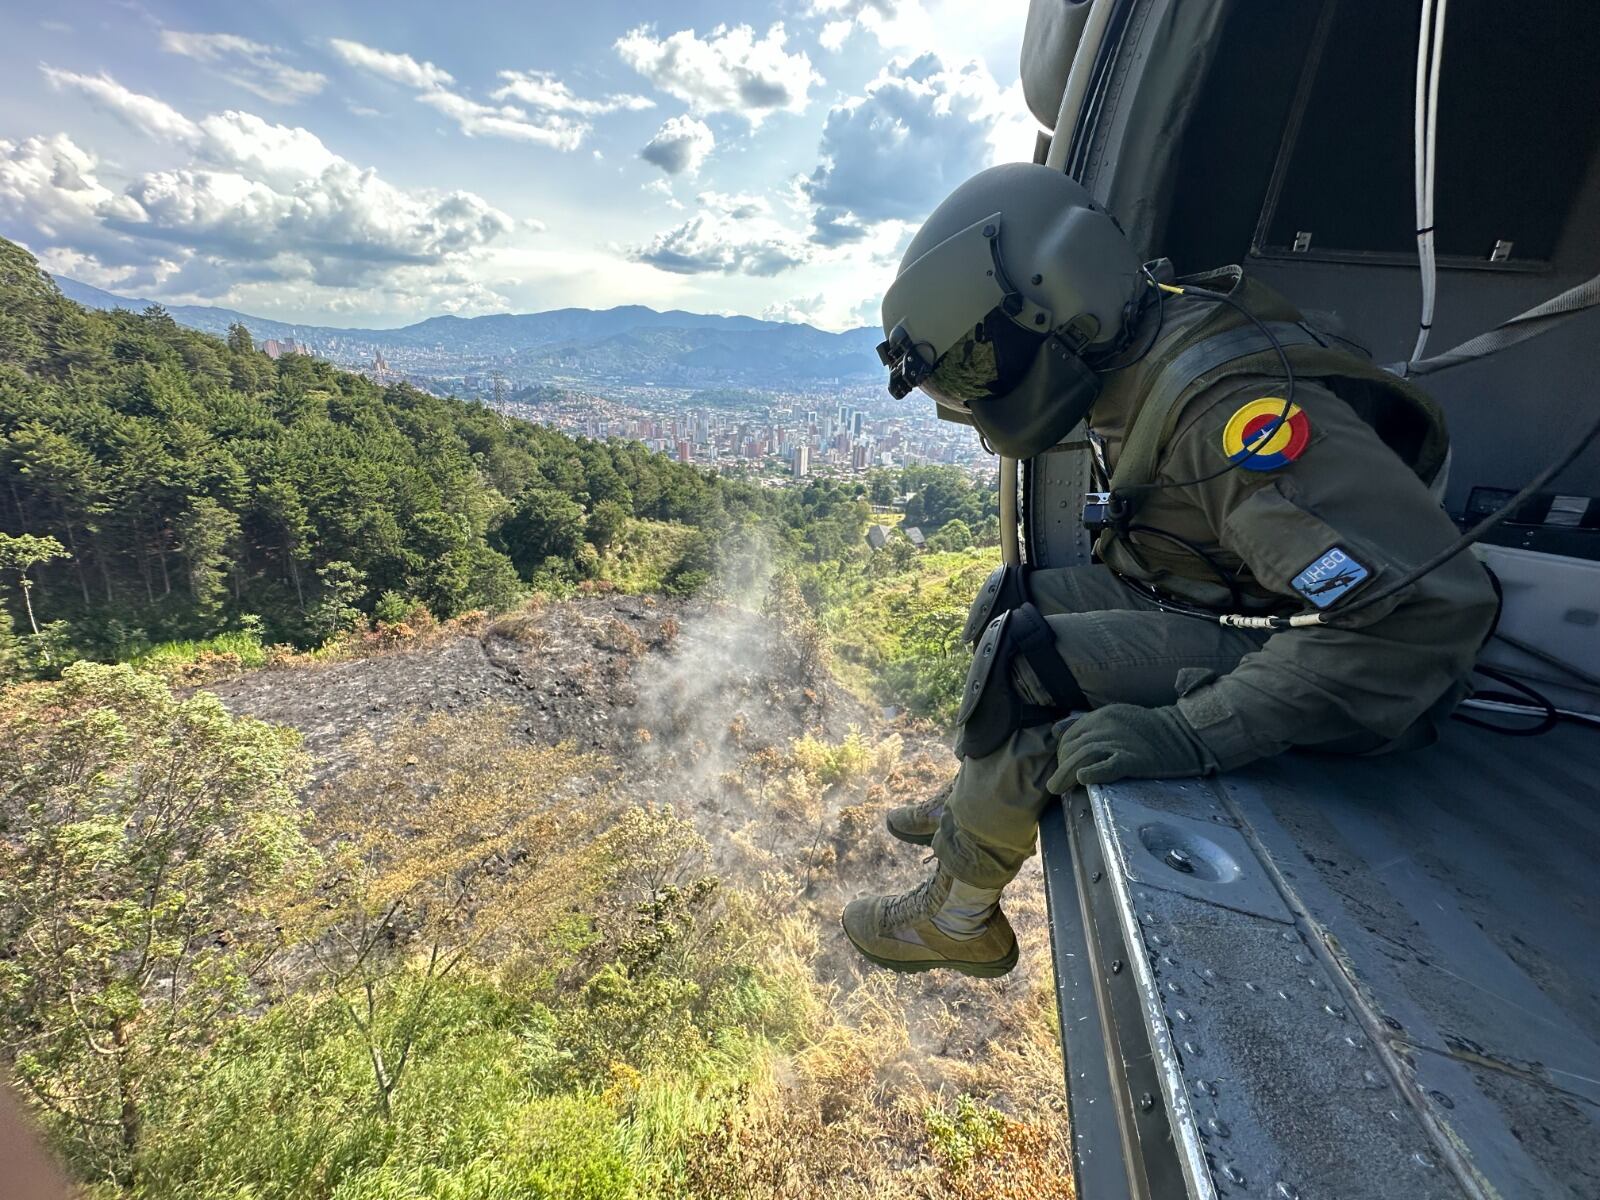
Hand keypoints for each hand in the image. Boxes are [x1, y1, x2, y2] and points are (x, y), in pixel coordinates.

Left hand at [1047, 704, 1217, 792]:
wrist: (1184, 732)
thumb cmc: (1150, 729)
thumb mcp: (1114, 717)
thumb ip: (1085, 723)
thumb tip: (1055, 731)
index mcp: (1100, 716)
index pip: (1070, 735)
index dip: (1063, 754)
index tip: (1063, 768)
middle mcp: (1105, 726)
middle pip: (1073, 748)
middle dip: (1062, 766)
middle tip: (1058, 784)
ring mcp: (1118, 742)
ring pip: (1083, 757)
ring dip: (1066, 774)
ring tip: (1057, 788)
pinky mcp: (1132, 759)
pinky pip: (1107, 766)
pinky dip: (1093, 772)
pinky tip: (1083, 779)